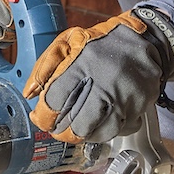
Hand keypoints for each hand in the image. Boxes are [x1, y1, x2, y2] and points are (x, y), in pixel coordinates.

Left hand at [23, 9, 173, 142]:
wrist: (145, 38)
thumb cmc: (101, 42)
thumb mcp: (68, 42)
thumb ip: (44, 67)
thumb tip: (29, 93)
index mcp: (82, 64)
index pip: (56, 102)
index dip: (44, 117)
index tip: (41, 119)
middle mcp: (104, 82)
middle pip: (77, 124)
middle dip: (63, 132)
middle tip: (58, 129)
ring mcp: (125, 95)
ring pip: (99, 132)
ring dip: (84, 135)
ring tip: (77, 128)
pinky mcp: (140, 104)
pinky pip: (119, 129)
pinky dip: (106, 130)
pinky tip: (99, 122)